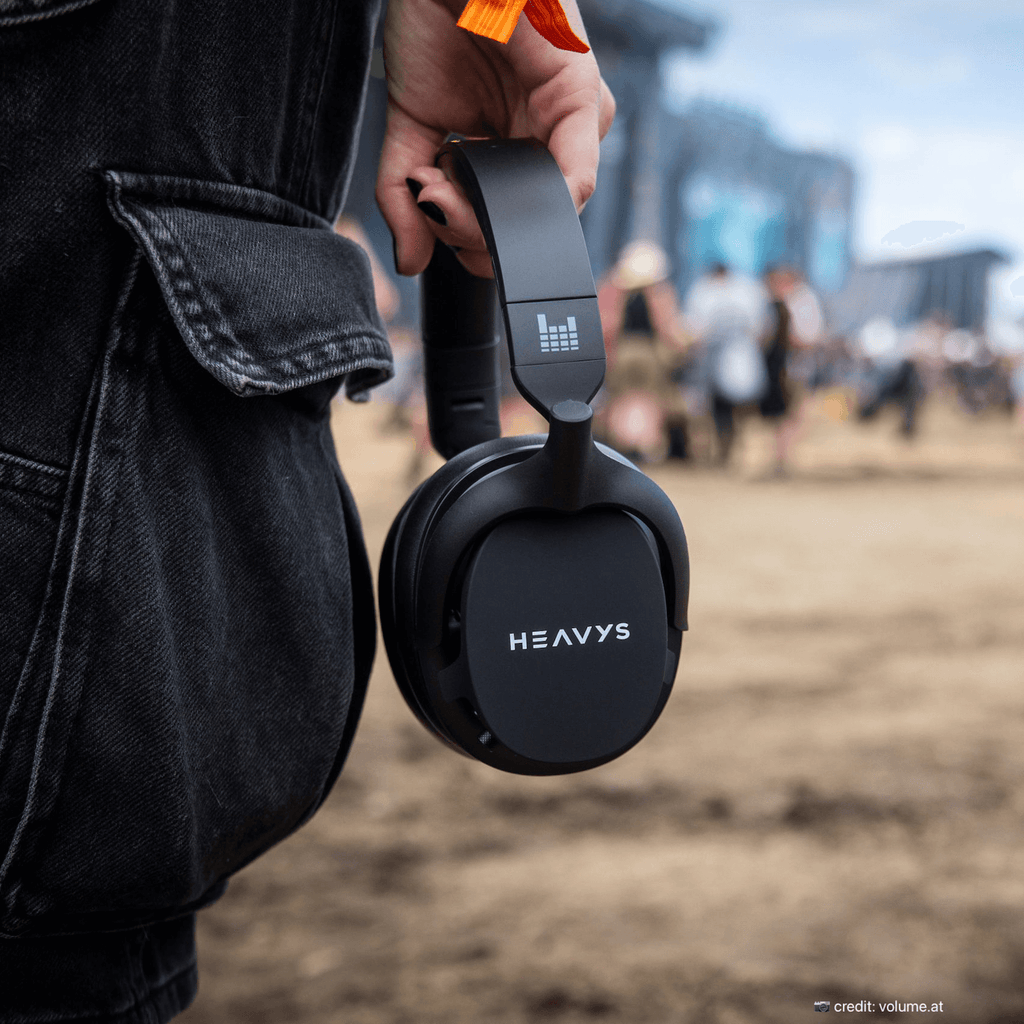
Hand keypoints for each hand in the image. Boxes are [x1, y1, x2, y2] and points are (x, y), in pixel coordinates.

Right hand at [375, 0, 614, 278]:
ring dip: (488, 219)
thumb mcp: (410, 127)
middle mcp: (548, 141)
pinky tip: (497, 201)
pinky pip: (576, 175)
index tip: (425, 221)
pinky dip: (539, 205)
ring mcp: (571, 123)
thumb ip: (407, 195)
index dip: (465, 241)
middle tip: (428, 206)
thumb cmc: (432, 26)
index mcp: (514, 150)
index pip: (502, 225)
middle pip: (523, 226)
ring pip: (545, 214)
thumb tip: (411, 262)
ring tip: (440, 184)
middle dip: (471, 234)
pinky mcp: (582, 96)